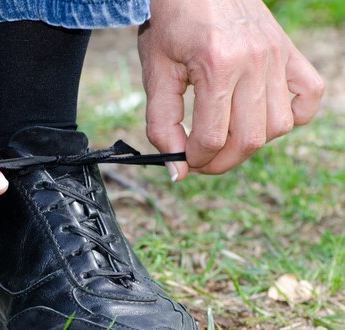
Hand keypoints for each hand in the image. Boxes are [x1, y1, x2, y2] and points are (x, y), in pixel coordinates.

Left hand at [138, 0, 323, 180]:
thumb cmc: (171, 25)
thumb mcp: (156, 74)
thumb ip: (161, 124)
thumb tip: (175, 170)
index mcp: (217, 66)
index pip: (212, 137)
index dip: (196, 159)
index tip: (184, 160)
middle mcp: (254, 62)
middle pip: (249, 139)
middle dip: (221, 161)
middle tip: (201, 159)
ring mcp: (277, 56)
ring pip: (279, 126)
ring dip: (251, 142)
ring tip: (225, 135)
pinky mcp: (288, 51)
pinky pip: (309, 96)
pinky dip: (292, 116)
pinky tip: (262, 116)